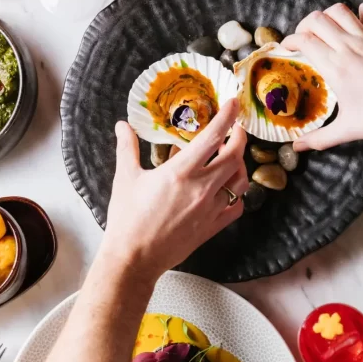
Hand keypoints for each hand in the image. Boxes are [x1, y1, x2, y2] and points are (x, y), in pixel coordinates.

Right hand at [105, 99, 247, 278]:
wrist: (134, 258)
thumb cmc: (128, 217)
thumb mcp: (125, 177)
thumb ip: (128, 147)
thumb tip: (121, 125)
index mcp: (181, 171)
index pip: (214, 136)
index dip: (228, 116)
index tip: (234, 103)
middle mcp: (202, 188)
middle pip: (235, 156)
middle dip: (239, 138)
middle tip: (234, 130)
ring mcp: (211, 209)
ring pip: (240, 180)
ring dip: (239, 164)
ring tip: (229, 157)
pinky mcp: (213, 227)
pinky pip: (236, 207)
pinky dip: (237, 194)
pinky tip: (227, 188)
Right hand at [282, 1, 362, 150]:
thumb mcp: (349, 130)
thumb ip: (320, 138)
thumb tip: (296, 148)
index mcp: (336, 67)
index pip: (304, 41)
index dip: (289, 41)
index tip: (287, 50)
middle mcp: (349, 46)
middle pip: (317, 19)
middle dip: (304, 25)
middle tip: (304, 39)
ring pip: (340, 10)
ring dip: (328, 15)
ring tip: (326, 29)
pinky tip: (360, 19)